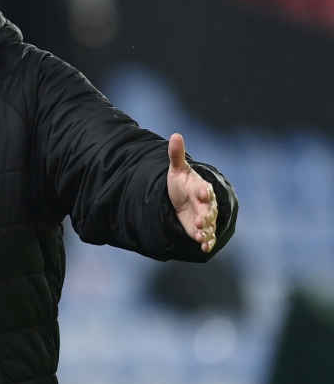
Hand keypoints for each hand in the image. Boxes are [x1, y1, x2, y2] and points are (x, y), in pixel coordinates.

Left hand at [167, 133, 217, 252]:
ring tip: (201, 236)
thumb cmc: (182, 183)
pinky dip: (206, 241)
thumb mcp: (176, 169)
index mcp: (200, 187)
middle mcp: (206, 203)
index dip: (204, 191)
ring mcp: (204, 216)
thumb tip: (175, 135)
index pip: (204, 188)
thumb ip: (175, 155)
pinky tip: (204, 248)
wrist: (183, 198)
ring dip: (206, 230)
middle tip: (201, 219)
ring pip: (209, 223)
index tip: (203, 193)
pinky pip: (206, 235)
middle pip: (209, 209)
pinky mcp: (200, 228)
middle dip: (206, 214)